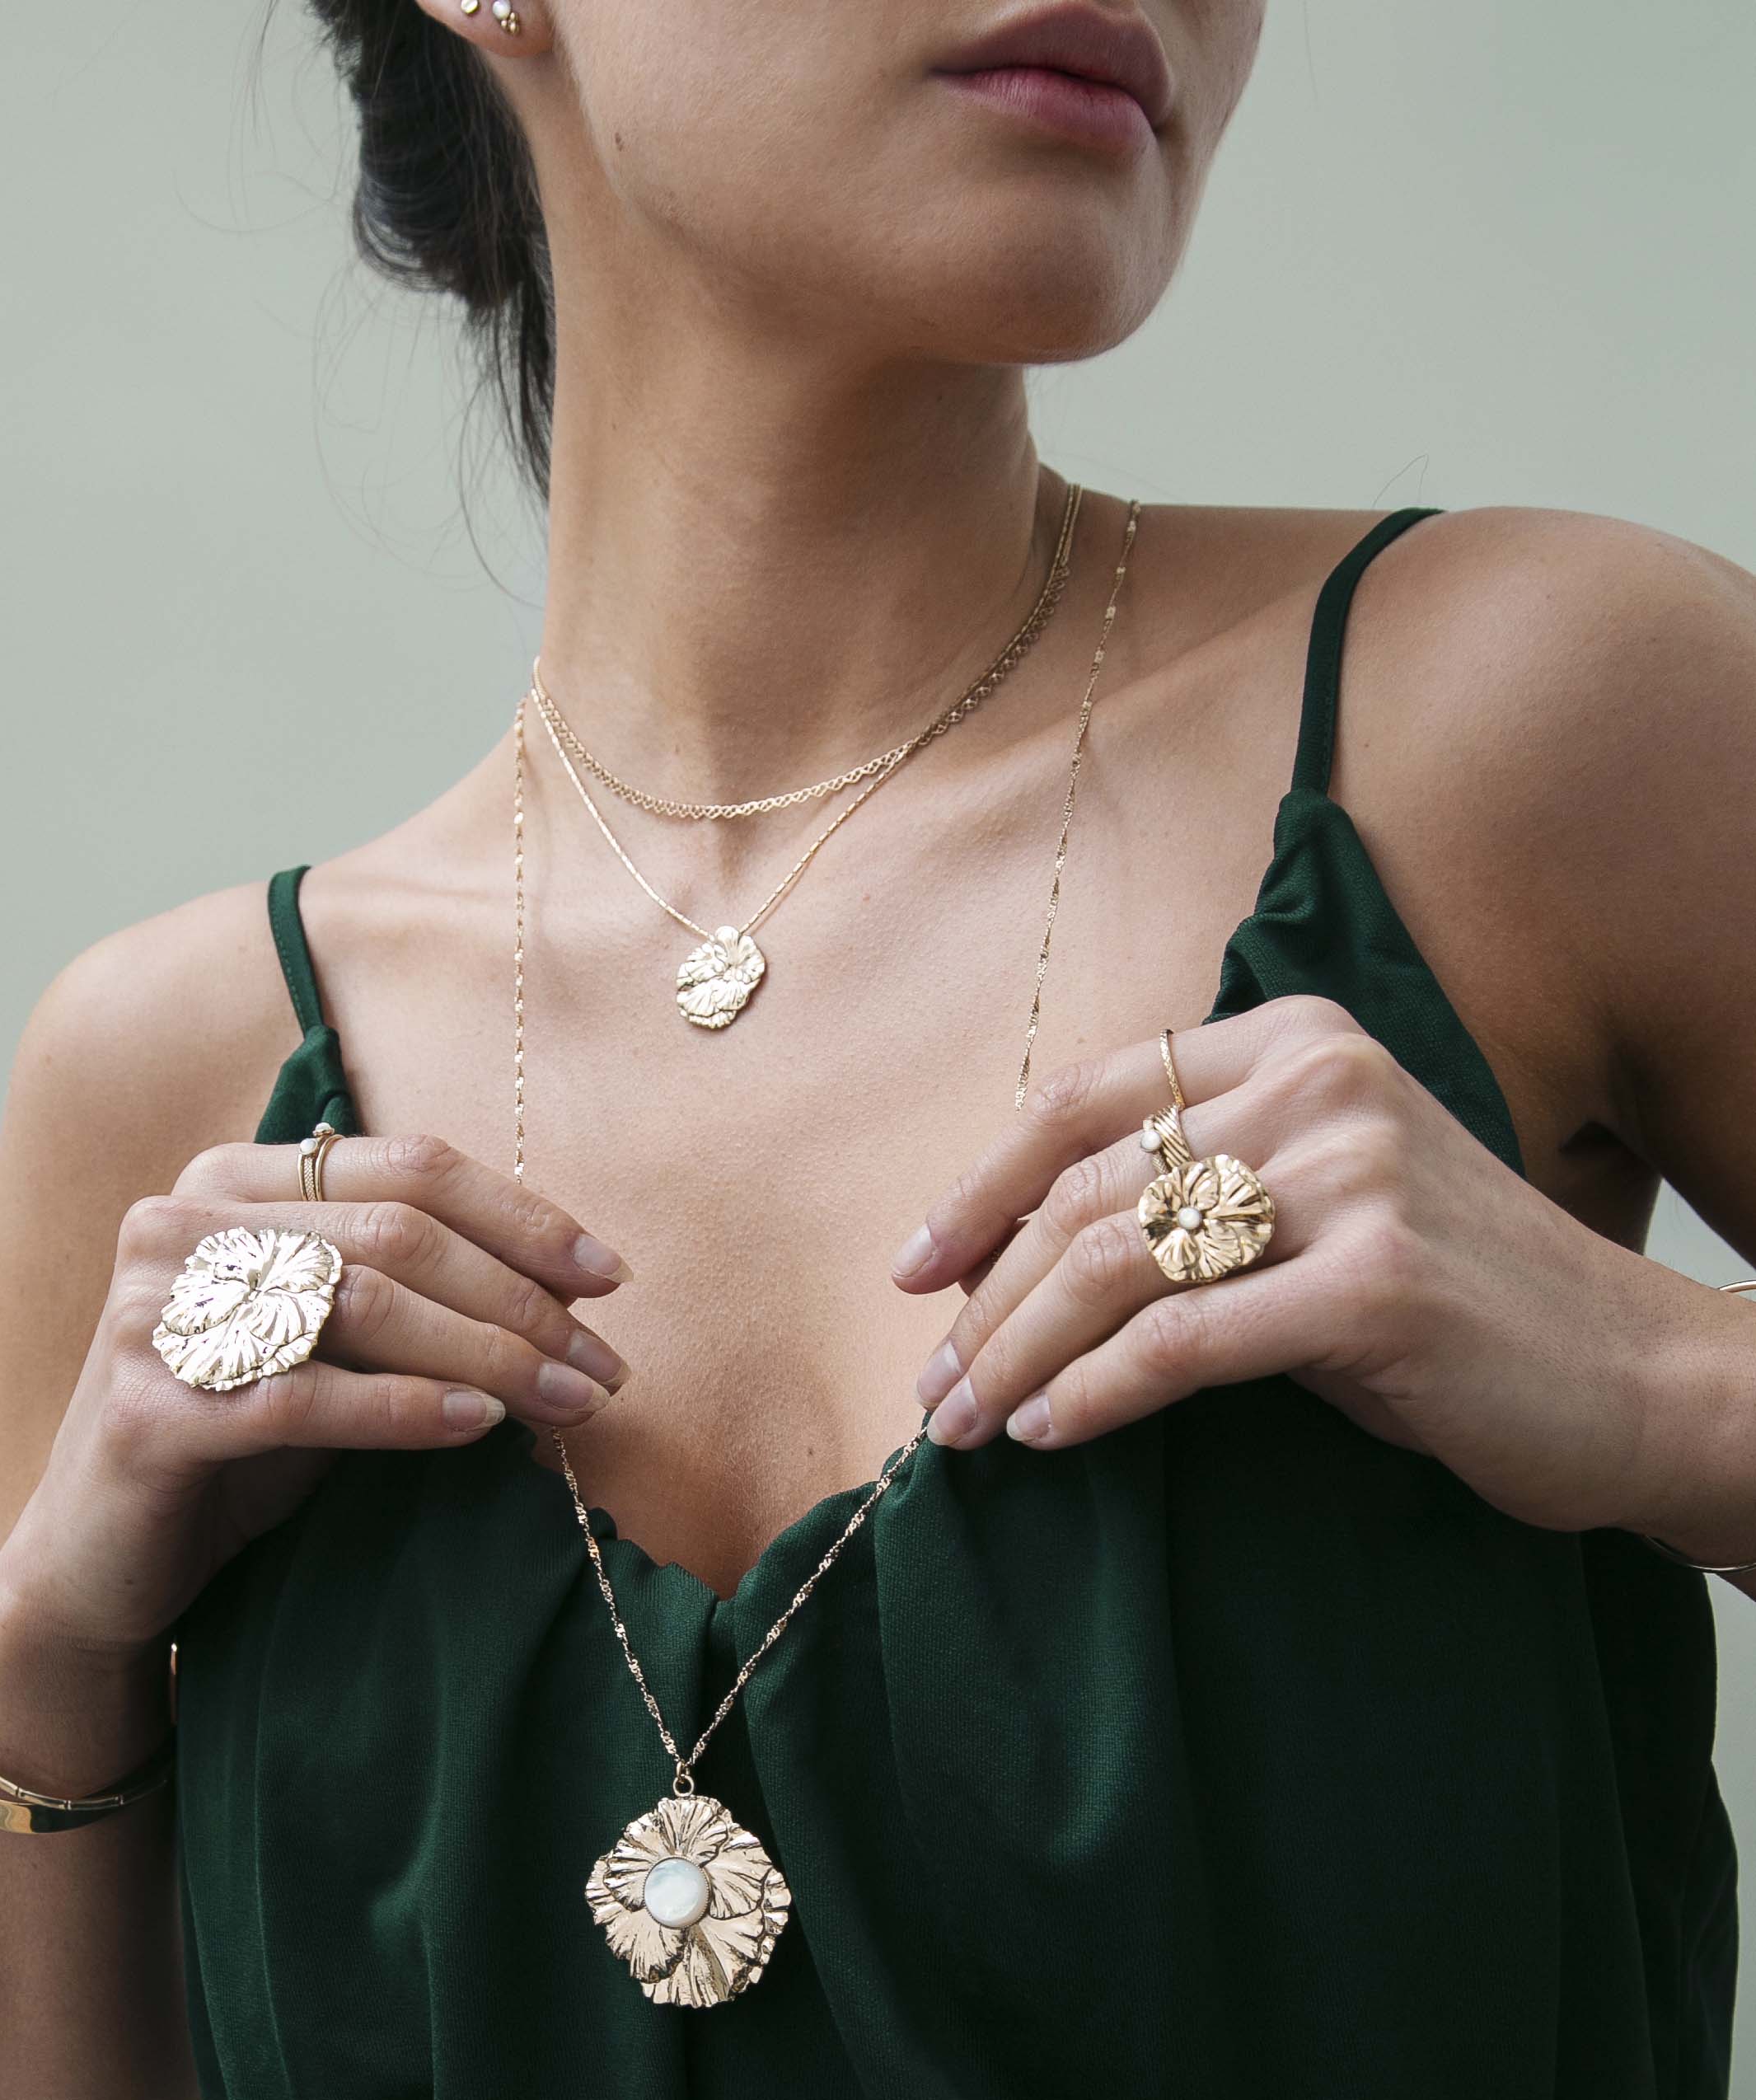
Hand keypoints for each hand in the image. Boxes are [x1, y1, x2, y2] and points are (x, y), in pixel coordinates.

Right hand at [0, 1133, 632, 1687]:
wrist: (98, 1556)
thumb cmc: (238, 1434)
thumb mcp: (329, 1339)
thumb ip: (411, 1288)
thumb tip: (571, 1288)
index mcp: (231, 1179)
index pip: (408, 1167)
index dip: (521, 1216)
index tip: (609, 1276)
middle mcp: (181, 1224)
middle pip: (398, 1236)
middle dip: (523, 1301)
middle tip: (606, 1364)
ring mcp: (153, 1312)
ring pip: (364, 1308)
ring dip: (490, 1356)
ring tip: (571, 1401)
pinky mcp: (146, 1410)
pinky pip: (306, 1398)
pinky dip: (407, 1410)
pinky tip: (481, 1427)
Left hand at [890, 994, 1686, 1540]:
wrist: (1640, 1376)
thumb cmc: (1451, 1303)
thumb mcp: (1316, 1206)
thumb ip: (1193, 1194)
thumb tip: (1011, 1262)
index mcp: (1293, 1043)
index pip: (1085, 1099)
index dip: (981, 1187)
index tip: (914, 1270)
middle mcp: (1318, 1085)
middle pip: (1084, 1188)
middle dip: (984, 1297)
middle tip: (929, 1387)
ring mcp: (1351, 1177)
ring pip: (1114, 1262)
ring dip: (1015, 1353)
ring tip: (963, 1425)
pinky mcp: (1377, 1283)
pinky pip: (1181, 1341)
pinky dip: (1096, 1393)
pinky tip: (1050, 1433)